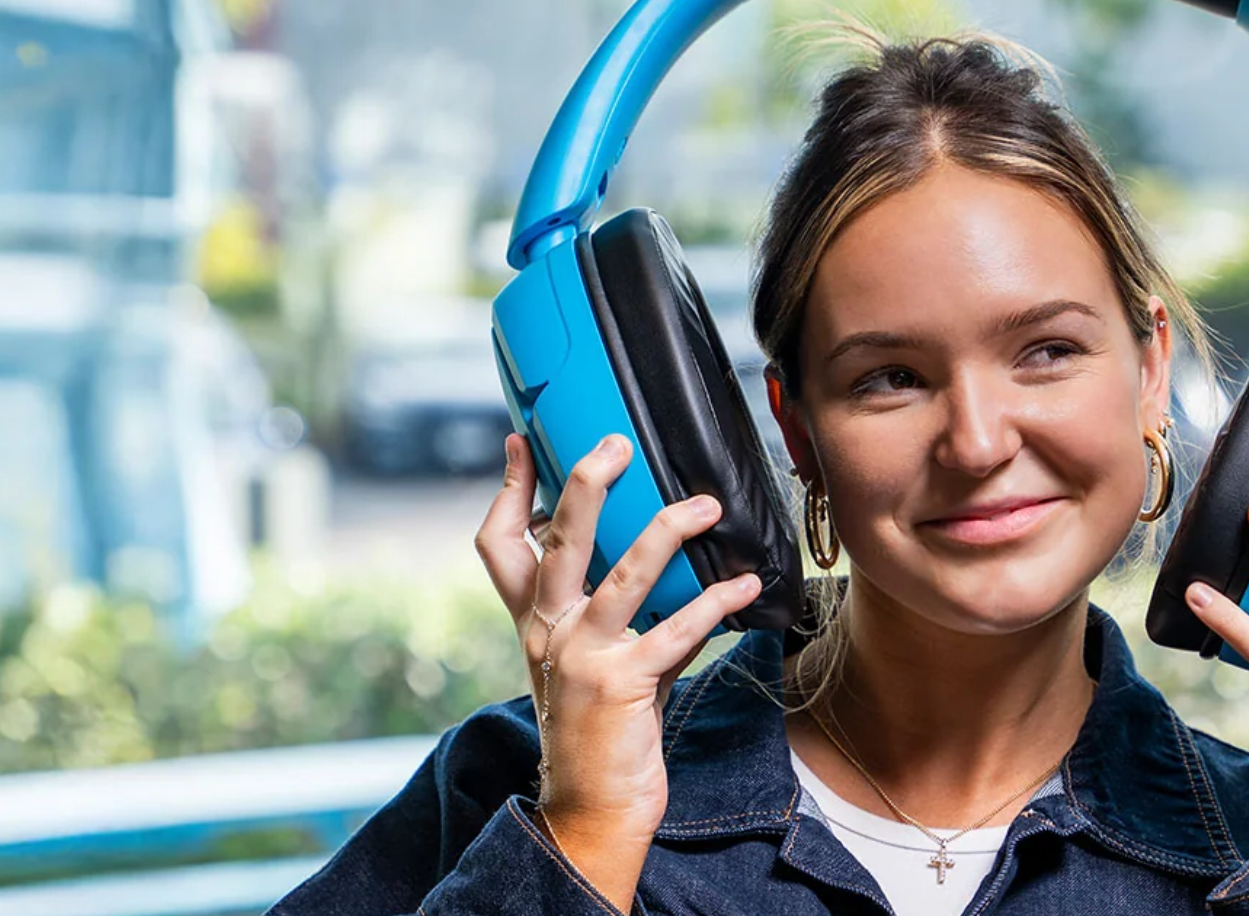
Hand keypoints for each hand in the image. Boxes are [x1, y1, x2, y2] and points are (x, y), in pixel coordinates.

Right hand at [473, 433, 761, 906]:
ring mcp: (582, 657)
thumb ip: (614, 608)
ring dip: (668, 532)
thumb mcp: (590, 659)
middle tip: (616, 444)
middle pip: (557, 540)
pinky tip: (746, 587)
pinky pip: (675, 631)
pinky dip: (716, 604)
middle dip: (585, 483)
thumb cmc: (599, 729)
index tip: (520, 441)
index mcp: (534, 622)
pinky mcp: (620, 685)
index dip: (508, 489)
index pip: (500, 544)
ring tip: (705, 505)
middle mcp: (548, 632)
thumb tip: (655, 552)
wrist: (590, 809)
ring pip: (622, 574)